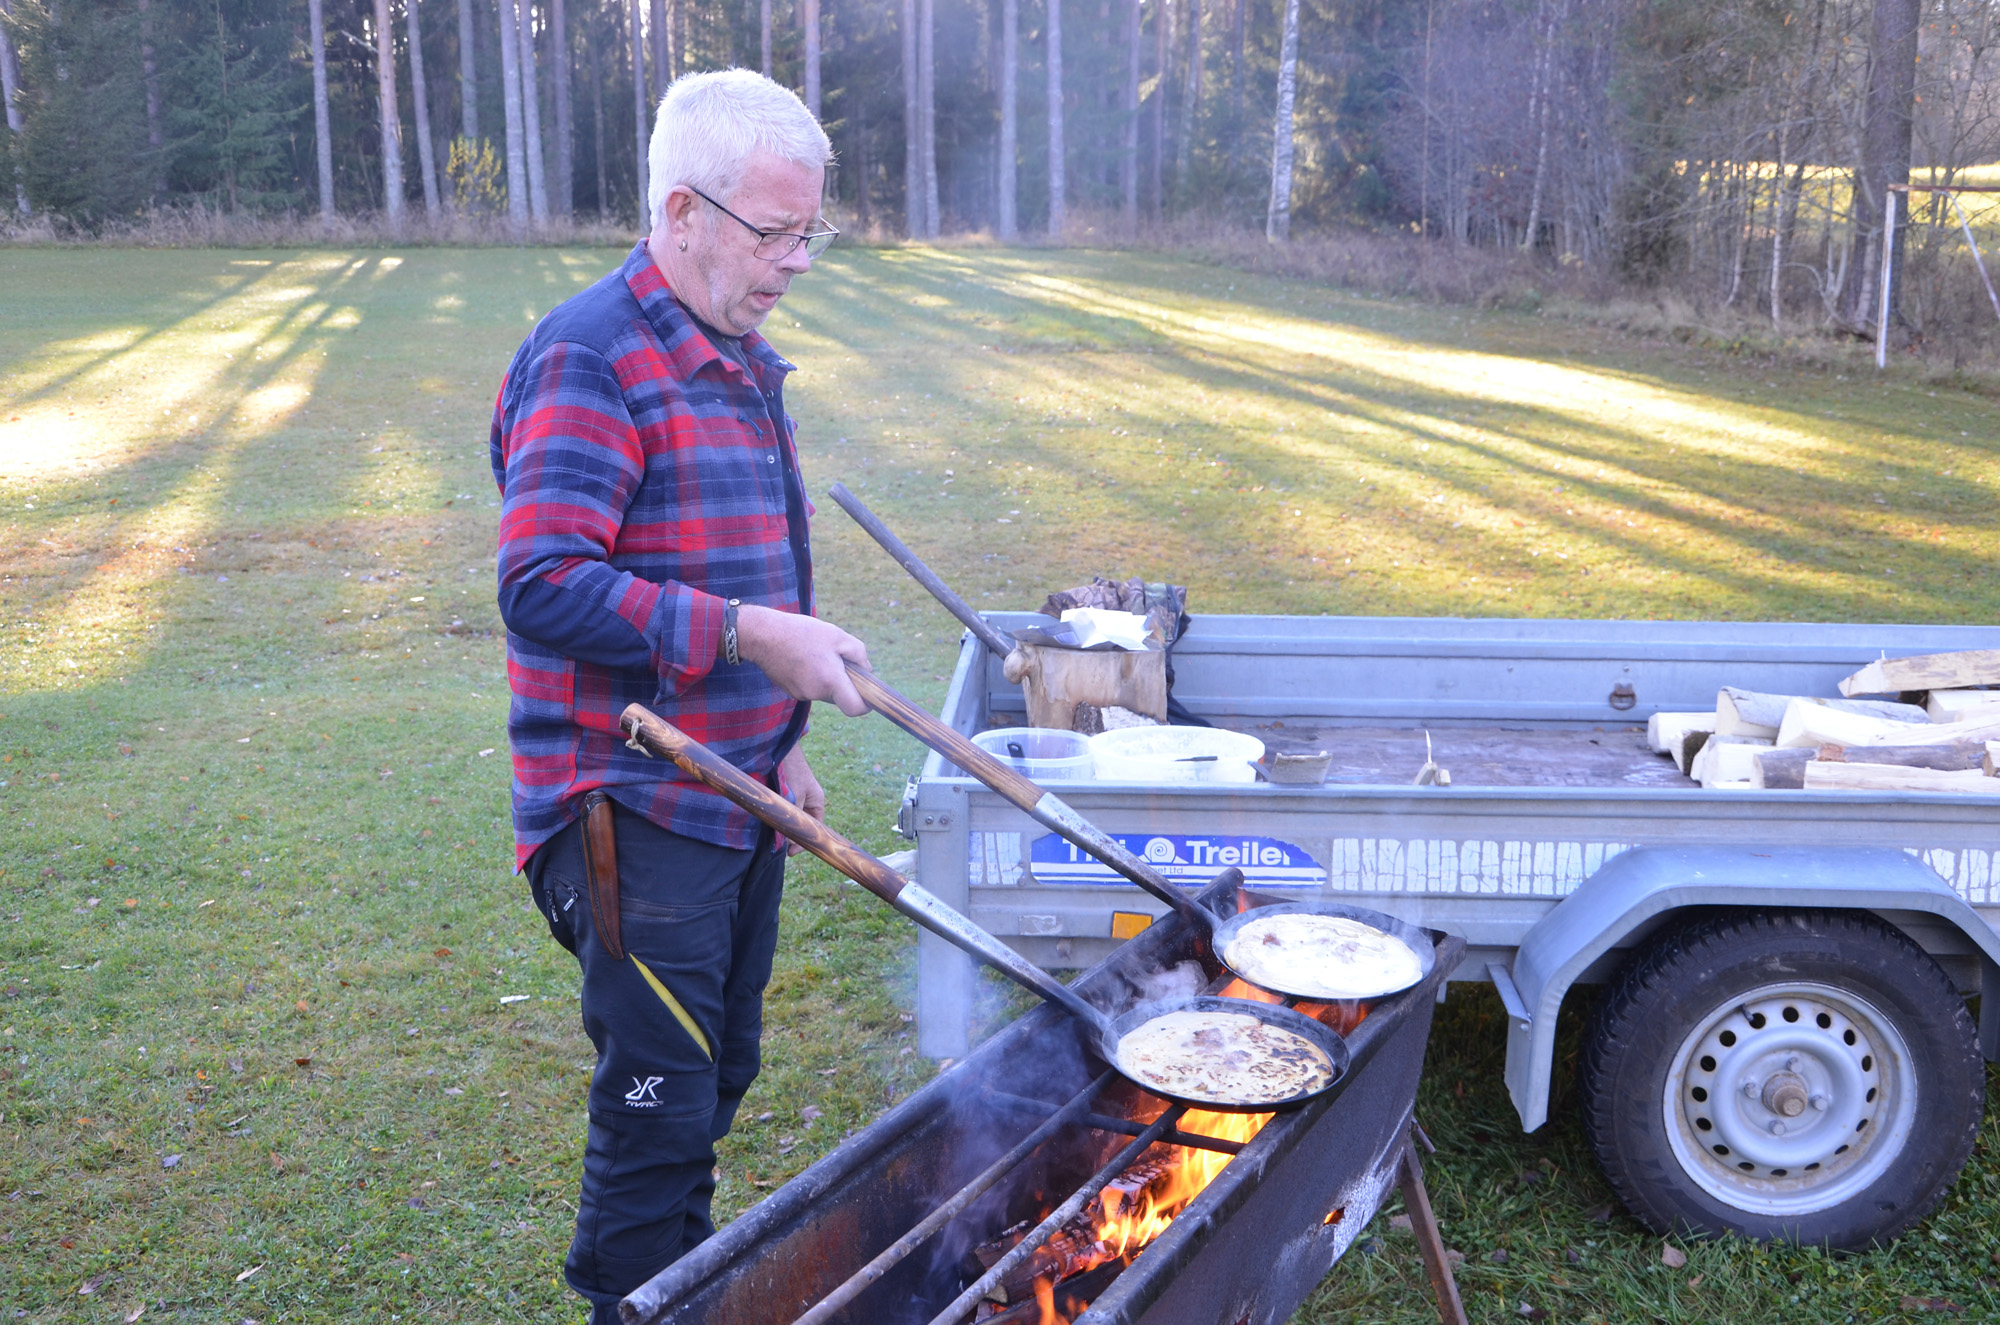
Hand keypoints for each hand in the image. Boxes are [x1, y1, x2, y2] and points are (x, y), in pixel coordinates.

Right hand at [735, 604, 870, 716]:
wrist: (762, 635)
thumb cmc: (802, 633)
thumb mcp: (838, 635)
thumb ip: (859, 654)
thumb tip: (867, 671)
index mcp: (831, 681)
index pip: (855, 708)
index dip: (865, 705)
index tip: (867, 694)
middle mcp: (816, 693)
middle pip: (840, 697)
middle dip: (844, 682)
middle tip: (838, 658)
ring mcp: (801, 694)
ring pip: (825, 691)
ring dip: (827, 678)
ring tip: (815, 654)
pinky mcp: (790, 691)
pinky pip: (810, 688)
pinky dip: (812, 677)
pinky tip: (803, 658)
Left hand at [778, 745, 824, 855]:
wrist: (778, 746)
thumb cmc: (791, 768)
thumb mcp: (794, 794)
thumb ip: (792, 815)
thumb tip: (785, 836)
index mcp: (817, 802)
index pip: (815, 828)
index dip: (804, 842)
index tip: (790, 852)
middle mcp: (808, 801)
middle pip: (802, 825)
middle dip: (791, 835)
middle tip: (778, 846)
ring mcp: (796, 796)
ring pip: (790, 818)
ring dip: (782, 826)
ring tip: (771, 834)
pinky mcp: (783, 792)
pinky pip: (781, 810)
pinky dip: (776, 816)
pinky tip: (766, 819)